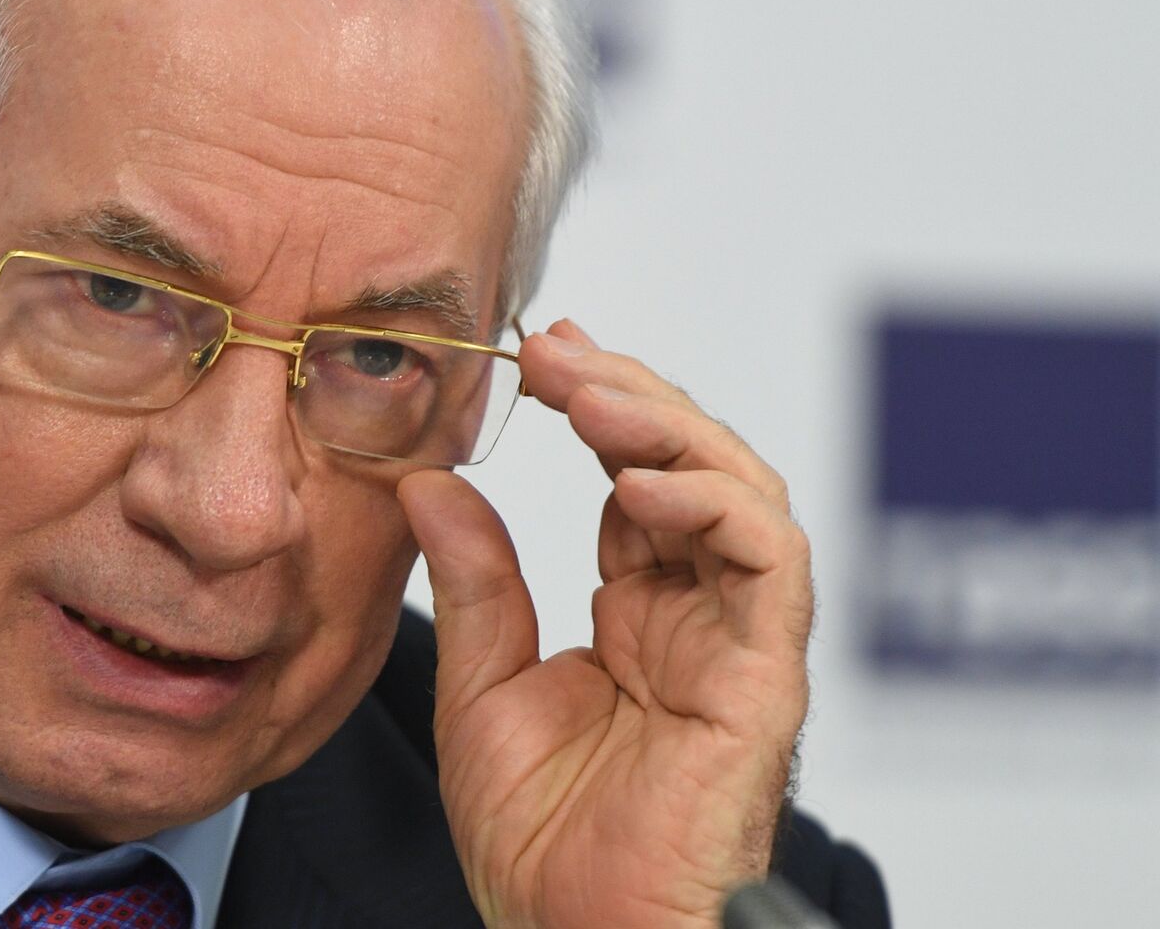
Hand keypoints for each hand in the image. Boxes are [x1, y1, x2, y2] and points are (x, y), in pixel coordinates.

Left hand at [400, 318, 811, 928]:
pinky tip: (644, 480)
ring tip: (593, 395)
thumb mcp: (481, 687)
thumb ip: (473, 584)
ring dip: (672, 429)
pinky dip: (717, 505)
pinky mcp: (761, 679)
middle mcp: (697, 621)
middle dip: (633, 395)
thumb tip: (430, 484)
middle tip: (559, 352)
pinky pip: (769, 566)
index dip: (598, 410)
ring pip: (745, 495)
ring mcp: (736, 644)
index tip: (538, 356)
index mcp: (639, 620)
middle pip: (697, 469)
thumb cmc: (543, 847)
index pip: (639, 482)